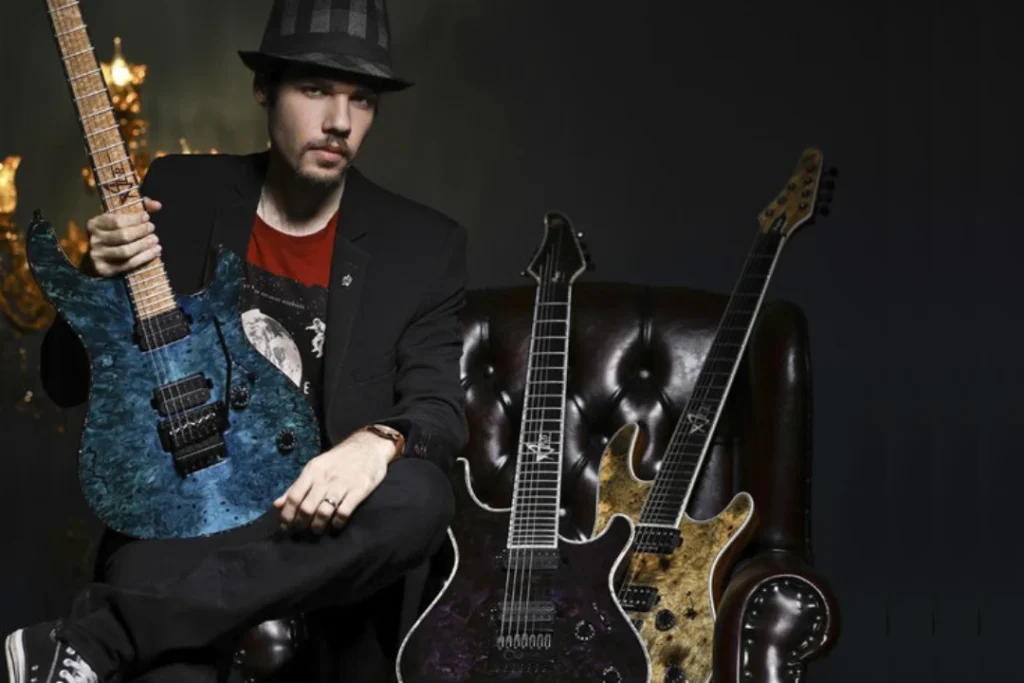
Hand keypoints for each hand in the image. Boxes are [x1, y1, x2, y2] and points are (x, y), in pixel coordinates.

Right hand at [85, 197, 162, 276]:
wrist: (101, 255)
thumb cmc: (115, 231)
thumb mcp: (122, 216)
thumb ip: (140, 207)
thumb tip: (158, 205)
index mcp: (95, 223)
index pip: (116, 221)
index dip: (134, 219)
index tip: (147, 217)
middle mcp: (94, 240)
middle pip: (122, 236)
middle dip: (140, 232)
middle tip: (152, 228)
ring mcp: (98, 256)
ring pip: (125, 251)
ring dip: (144, 246)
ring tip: (156, 240)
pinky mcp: (105, 269)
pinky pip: (127, 265)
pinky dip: (144, 258)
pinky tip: (155, 252)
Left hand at [274, 430, 395, 533]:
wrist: (369, 445)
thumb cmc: (340, 459)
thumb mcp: (316, 467)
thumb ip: (297, 486)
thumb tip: (277, 505)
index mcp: (312, 470)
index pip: (293, 496)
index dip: (287, 515)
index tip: (285, 528)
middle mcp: (325, 477)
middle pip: (306, 507)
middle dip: (301, 524)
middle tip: (301, 530)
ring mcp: (342, 484)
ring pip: (323, 511)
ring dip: (317, 525)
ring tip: (317, 529)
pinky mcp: (360, 489)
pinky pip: (344, 512)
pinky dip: (337, 522)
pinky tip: (336, 524)